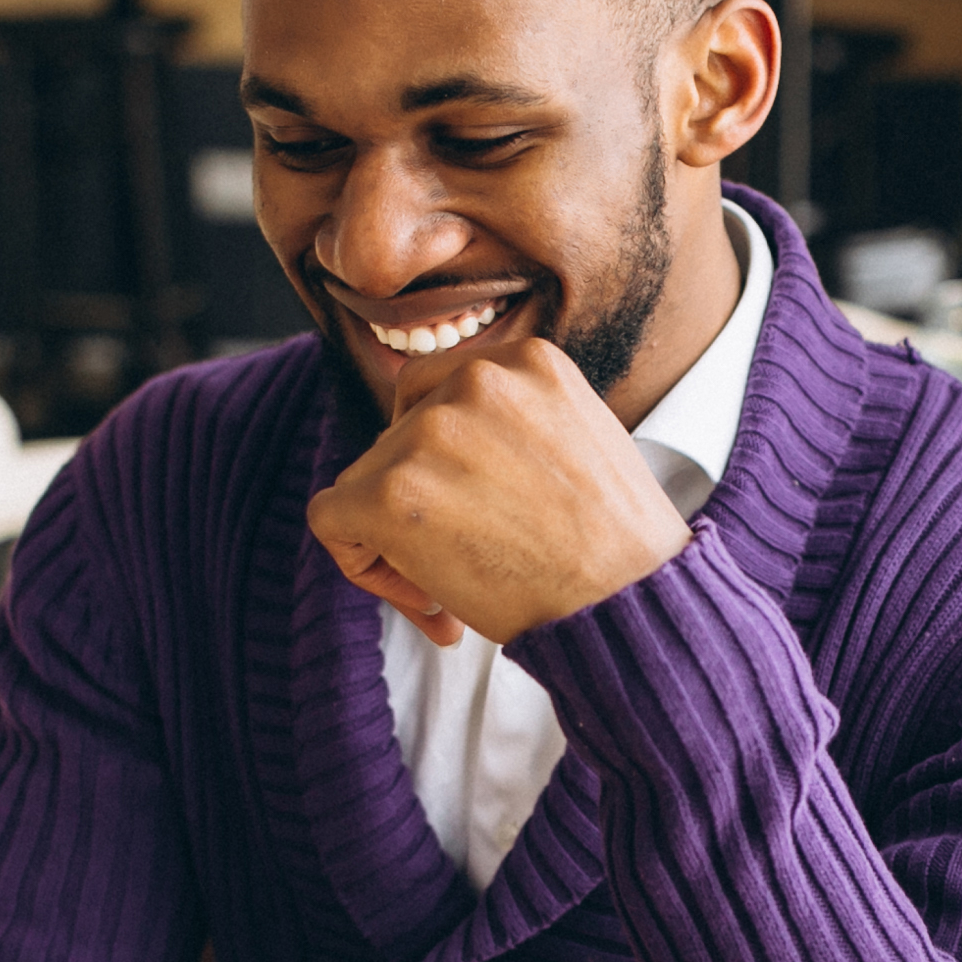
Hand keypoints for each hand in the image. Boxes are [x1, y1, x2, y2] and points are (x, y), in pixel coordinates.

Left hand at [307, 335, 690, 647]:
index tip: (481, 513)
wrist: (631, 602)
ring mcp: (428, 432)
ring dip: (395, 535)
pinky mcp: (390, 491)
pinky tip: (423, 596)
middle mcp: (474, 378)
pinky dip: (358, 562)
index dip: (446, 460)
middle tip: (467, 557)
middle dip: (419, 495)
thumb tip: (443, 459)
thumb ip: (515, 423)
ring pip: (364, 478)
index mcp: (526, 359)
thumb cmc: (616, 546)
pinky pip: (329, 518)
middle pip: (397, 433)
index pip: (439, 392)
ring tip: (456, 586)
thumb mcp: (580, 439)